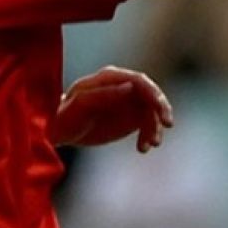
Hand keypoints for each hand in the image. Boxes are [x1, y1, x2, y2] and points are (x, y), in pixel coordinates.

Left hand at [52, 66, 172, 151]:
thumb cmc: (65, 116)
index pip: (139, 80)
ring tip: (151, 145)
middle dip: (161, 109)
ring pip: (152, 111)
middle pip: (151, 94)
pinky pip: (148, 124)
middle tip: (167, 125)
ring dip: (155, 128)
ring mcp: (129, 101)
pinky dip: (149, 136)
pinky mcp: (132, 117)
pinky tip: (143, 149)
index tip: (160, 111)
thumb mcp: (81, 106)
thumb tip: (130, 87)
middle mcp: (122, 86)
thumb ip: (104, 95)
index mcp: (109, 78)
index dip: (153, 93)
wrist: (59, 131)